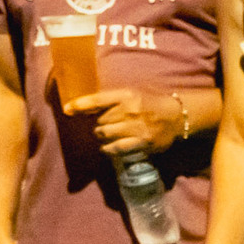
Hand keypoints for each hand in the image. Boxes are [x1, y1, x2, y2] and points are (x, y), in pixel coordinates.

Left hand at [65, 87, 179, 154]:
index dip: (80, 105)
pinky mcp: (142, 143)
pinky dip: (108, 148)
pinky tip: (107, 147)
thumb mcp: (130, 94)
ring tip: (106, 133)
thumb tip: (83, 106)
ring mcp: (136, 128)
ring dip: (102, 135)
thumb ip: (110, 100)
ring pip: (105, 134)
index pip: (97, 100)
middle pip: (99, 120)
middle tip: (103, 123)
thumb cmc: (149, 103)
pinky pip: (117, 148)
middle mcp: (130, 111)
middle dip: (97, 123)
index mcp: (126, 95)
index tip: (67, 109)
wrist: (176, 116)